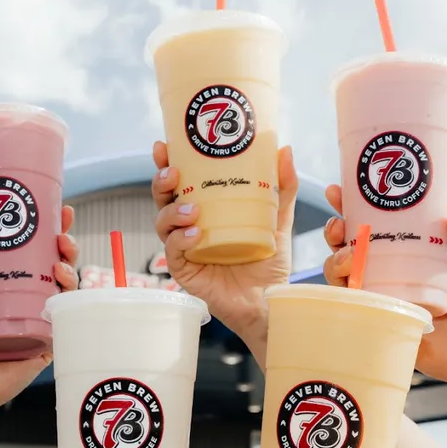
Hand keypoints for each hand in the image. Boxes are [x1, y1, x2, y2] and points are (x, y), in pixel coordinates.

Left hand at [0, 206, 79, 415]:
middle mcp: (33, 299)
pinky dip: (73, 302)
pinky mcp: (49, 343)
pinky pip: (70, 319)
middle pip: (62, 265)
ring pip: (69, 289)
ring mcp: (44, 320)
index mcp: (16, 283)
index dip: (56, 229)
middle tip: (63, 237)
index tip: (62, 211)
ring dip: (72, 271)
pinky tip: (66, 290)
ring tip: (60, 265)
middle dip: (69, 246)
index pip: (42, 250)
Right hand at [150, 141, 298, 347]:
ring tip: (191, 209)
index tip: (163, 146)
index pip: (180, 183)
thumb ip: (281, 188)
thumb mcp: (277, 220)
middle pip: (163, 200)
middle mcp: (189, 228)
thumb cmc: (269, 262)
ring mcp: (184, 250)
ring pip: (162, 224)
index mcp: (205, 212)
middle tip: (172, 172)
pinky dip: (180, 241)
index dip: (166, 164)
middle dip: (161, 183)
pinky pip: (172, 253)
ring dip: (171, 212)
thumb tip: (285, 150)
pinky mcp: (185, 272)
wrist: (271, 300)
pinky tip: (194, 235)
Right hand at [320, 186, 446, 386]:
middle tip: (337, 223)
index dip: (354, 204)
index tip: (339, 191)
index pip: (378, 219)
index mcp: (412, 245)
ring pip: (343, 269)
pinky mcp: (377, 315)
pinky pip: (349, 301)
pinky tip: (348, 281)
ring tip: (349, 257)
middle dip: (334, 228)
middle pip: (350, 241)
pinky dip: (342, 288)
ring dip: (336, 258)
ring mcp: (381, 291)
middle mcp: (390, 266)